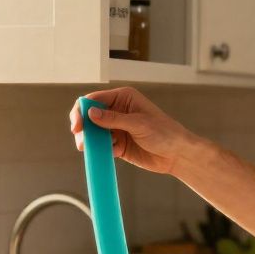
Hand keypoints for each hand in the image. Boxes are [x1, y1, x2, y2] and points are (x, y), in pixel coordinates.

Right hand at [69, 87, 202, 174]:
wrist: (177, 155)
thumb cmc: (164, 133)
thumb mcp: (138, 124)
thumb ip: (113, 119)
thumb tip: (91, 113)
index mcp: (123, 98)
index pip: (94, 100)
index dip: (82, 111)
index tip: (77, 126)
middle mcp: (117, 111)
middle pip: (90, 117)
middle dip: (84, 129)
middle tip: (82, 142)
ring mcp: (117, 129)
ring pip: (94, 133)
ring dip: (91, 142)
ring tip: (91, 150)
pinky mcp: (118, 145)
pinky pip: (103, 147)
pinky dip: (103, 151)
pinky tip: (113, 153)